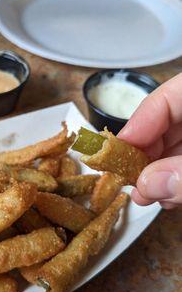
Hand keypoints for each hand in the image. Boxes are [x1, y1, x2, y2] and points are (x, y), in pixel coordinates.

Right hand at [118, 73, 181, 208]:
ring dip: (158, 170)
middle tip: (128, 180)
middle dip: (146, 154)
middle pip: (168, 121)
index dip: (139, 123)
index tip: (115, 152)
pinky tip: (167, 194)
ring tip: (146, 195)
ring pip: (176, 142)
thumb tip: (145, 186)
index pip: (169, 97)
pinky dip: (175, 176)